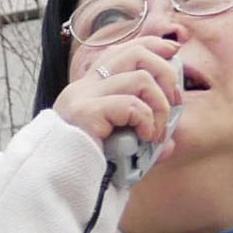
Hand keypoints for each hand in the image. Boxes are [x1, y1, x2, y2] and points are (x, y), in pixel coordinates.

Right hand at [53, 28, 183, 160]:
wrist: (58, 187)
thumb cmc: (88, 171)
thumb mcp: (121, 149)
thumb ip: (143, 143)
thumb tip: (170, 144)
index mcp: (88, 89)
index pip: (122, 50)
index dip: (152, 45)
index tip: (173, 51)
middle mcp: (83, 88)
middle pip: (135, 53)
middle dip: (165, 73)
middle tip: (173, 102)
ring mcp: (83, 98)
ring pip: (141, 78)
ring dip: (160, 106)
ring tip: (157, 132)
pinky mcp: (87, 113)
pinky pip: (131, 104)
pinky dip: (147, 120)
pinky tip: (145, 137)